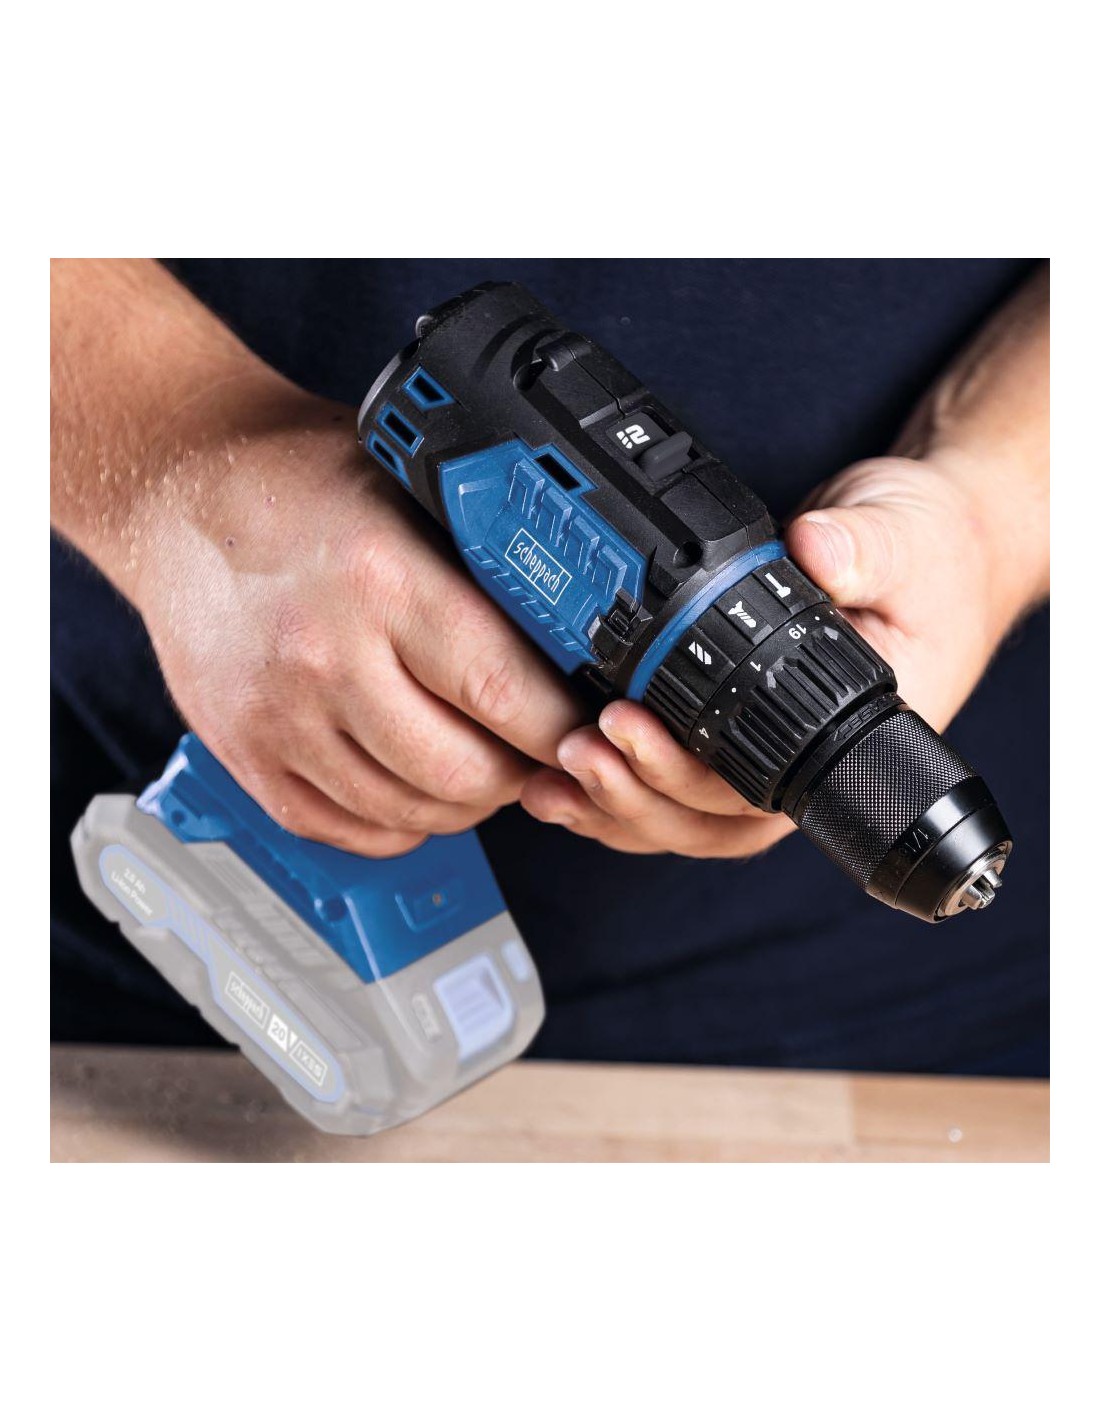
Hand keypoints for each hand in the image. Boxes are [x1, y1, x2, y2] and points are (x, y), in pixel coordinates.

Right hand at [132, 384, 585, 856]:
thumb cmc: (304, 487)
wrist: (182, 500)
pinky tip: (413, 782)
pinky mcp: (248, 757)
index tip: (588, 730)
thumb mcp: (411, 494)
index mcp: (382, 581)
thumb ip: (485, 572)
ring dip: (464, 802)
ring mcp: (279, 718)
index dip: (561, 727)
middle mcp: (325, 658)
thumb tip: (575, 646)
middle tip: (533, 749)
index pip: (503, 692)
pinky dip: (401, 820)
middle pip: (464, 774)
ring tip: (476, 760)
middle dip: (519, 774)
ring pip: (413, 813)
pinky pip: (350, 831)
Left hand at [520, 454, 1033, 856]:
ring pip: (681, 820)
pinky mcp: (727, 738)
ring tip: (552, 771)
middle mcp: (804, 764)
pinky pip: (669, 786)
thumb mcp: (907, 536)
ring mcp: (763, 759)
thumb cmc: (931, 556)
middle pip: (709, 823)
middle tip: (576, 746)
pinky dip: (612, 787)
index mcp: (854, 734)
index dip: (689, 776)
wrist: (935, 549)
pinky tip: (555, 776)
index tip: (627, 726)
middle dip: (633, 792)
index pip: (764, 789)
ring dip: (612, 803)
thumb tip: (815, 550)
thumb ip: (864, 547)